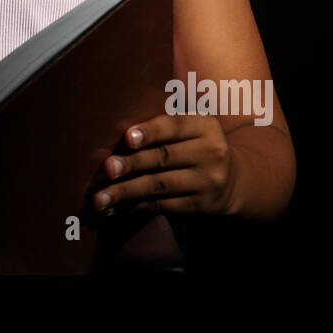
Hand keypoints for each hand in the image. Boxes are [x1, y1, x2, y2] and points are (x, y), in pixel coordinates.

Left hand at [88, 112, 238, 216]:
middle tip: (106, 169)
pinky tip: (112, 208)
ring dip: (125, 192)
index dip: (151, 132)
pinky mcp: (199, 206)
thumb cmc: (196, 146)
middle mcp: (210, 152)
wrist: (233, 181)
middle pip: (164, 158)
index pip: (175, 126)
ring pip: (159, 186)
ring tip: (99, 198)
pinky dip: (133, 207)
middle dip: (131, 164)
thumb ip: (164, 123)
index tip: (127, 137)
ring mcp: (207, 182)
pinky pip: (161, 206)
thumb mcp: (193, 128)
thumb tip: (116, 126)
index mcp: (205, 126)